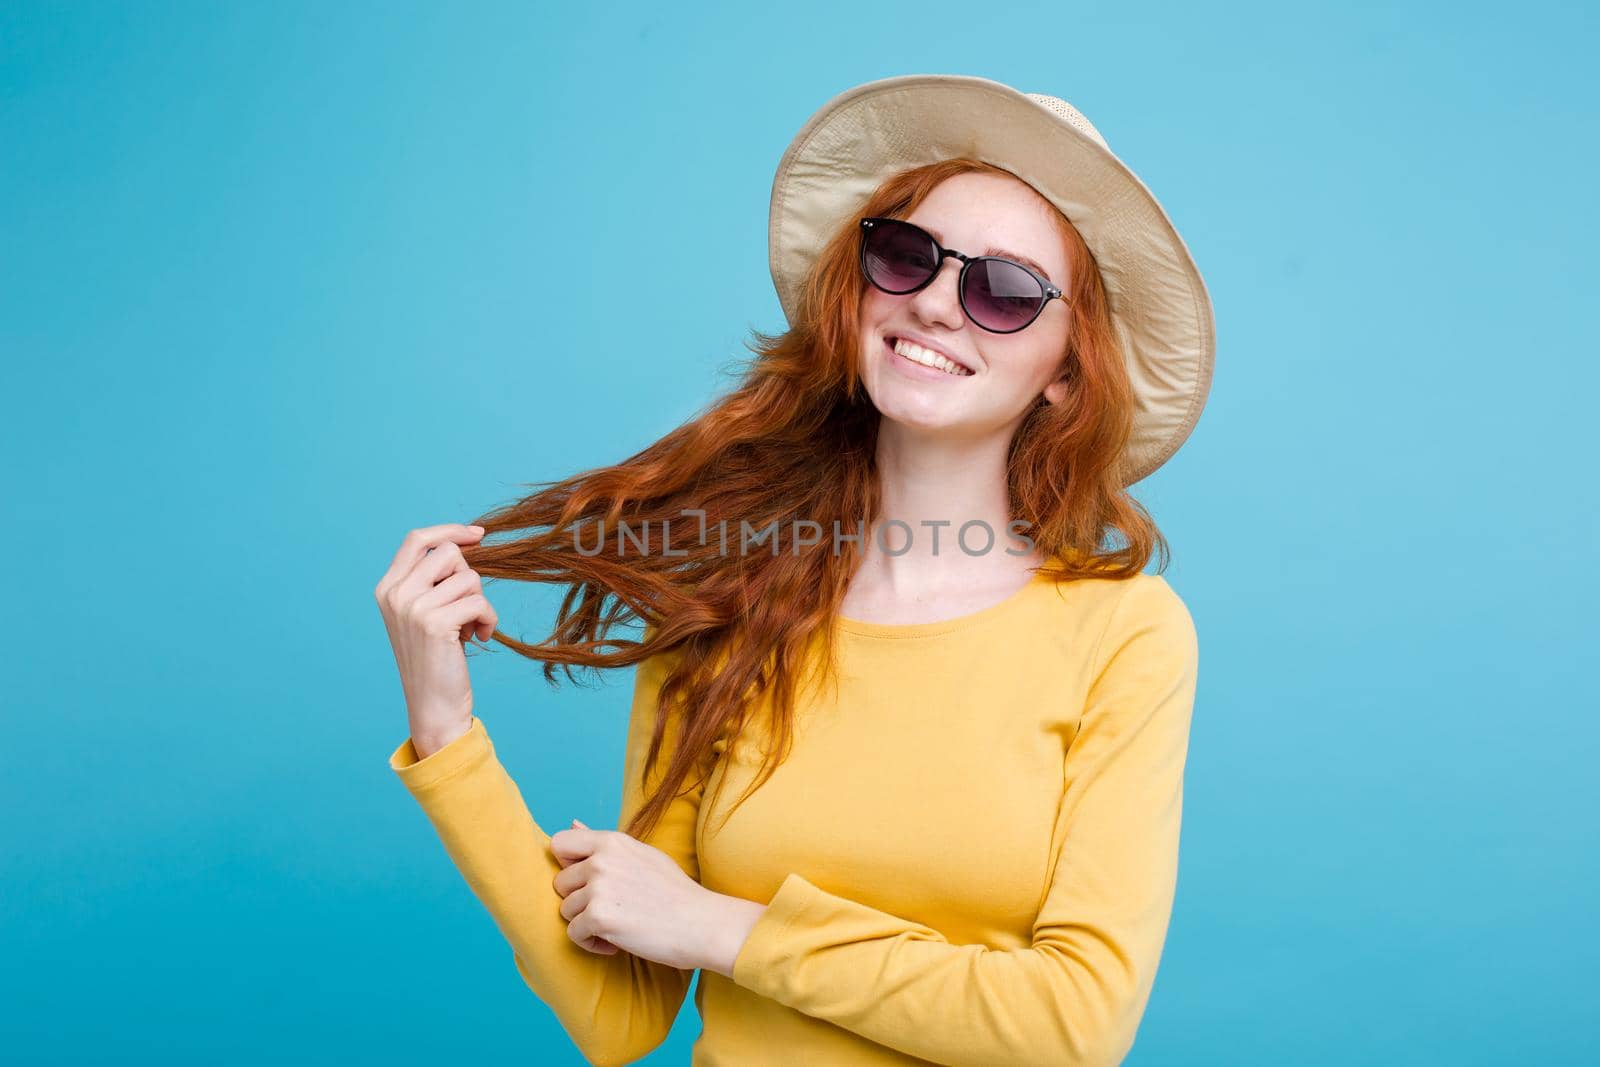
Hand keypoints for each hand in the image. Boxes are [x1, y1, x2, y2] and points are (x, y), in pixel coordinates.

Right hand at [373, 522, 497, 756]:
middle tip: (465, 608)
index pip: (417, 538)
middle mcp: (395, 593)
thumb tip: (470, 540)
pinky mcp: (435, 622)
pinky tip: (479, 637)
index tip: (479, 534)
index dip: (450, 530)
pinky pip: (479, 601)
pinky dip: (488, 618)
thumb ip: (434, 579)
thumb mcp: (425, 612)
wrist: (433, 706)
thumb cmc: (437, 658)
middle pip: (449, 553)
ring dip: (480, 602)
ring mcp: (412, 607)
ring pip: (469, 577)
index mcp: (387, 587)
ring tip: (470, 627)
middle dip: (469, 577)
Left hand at [551, 819, 738, 972]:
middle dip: (579, 900)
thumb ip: (604, 844)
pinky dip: (591, 943)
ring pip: (565, 910)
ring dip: (586, 924)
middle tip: (611, 909)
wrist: (701, 923)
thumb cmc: (674, 892)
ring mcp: (599, 887)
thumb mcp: (641, 855)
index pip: (559, 843)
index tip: (587, 881)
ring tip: (616, 926)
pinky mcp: (599, 917)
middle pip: (560, 883)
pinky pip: (574, 934)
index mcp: (611, 841)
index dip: (567, 865)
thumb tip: (572, 822)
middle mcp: (601, 860)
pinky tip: (616, 942)